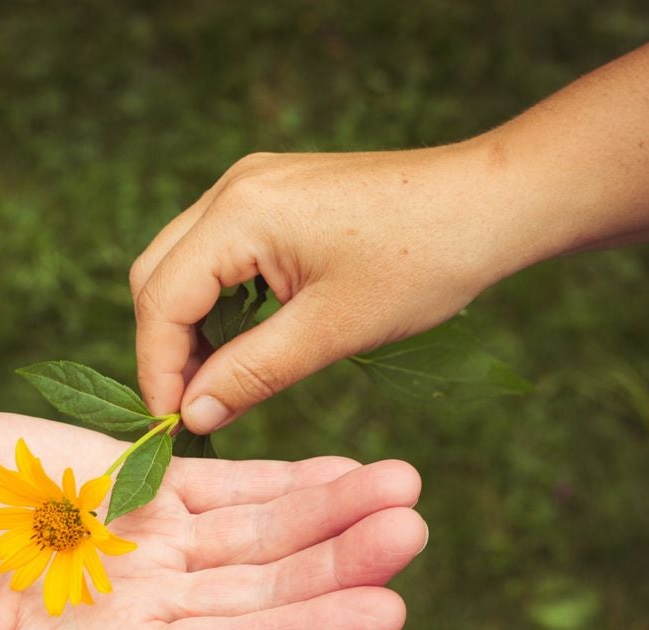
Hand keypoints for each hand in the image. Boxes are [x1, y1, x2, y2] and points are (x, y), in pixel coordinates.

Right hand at [0, 410, 425, 629]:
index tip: (383, 611)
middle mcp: (152, 613)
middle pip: (265, 596)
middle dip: (338, 565)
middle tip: (410, 531)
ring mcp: (155, 551)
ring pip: (262, 537)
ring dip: (331, 514)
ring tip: (402, 486)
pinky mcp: (144, 491)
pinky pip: (231, 485)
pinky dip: (287, 477)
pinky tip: (345, 468)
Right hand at [129, 144, 539, 431]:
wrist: (491, 204)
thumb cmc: (423, 261)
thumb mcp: (333, 331)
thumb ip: (252, 373)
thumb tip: (191, 415)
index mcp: (240, 212)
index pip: (161, 298)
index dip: (158, 368)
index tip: (172, 424)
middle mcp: (234, 188)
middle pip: (157, 273)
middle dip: (166, 345)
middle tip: (193, 406)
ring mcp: (254, 186)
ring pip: (184, 262)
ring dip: (192, 324)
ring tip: (221, 382)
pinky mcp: (276, 195)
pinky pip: (219, 251)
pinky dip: (220, 300)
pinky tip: (248, 341)